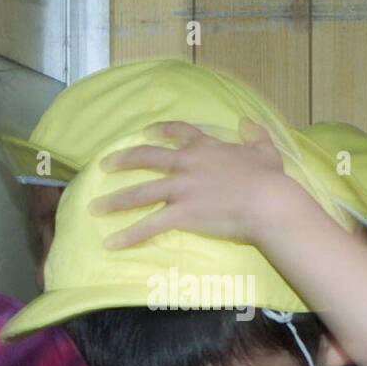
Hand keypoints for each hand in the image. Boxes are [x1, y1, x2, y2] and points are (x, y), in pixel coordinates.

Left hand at [90, 118, 296, 247]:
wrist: (269, 203)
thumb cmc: (271, 180)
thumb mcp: (266, 151)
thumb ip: (256, 135)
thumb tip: (249, 122)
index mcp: (206, 148)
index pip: (178, 132)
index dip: (161, 131)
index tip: (147, 132)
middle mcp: (187, 165)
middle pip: (146, 158)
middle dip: (122, 161)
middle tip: (104, 166)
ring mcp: (181, 190)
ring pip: (140, 193)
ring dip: (115, 201)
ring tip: (95, 207)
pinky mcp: (182, 214)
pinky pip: (150, 226)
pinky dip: (129, 236)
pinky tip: (111, 244)